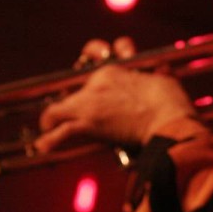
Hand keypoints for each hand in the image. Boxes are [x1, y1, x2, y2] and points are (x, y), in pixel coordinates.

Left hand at [35, 37, 195, 151]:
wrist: (168, 117)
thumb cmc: (169, 100)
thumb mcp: (162, 79)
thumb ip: (156, 75)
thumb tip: (163, 71)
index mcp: (114, 70)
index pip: (95, 65)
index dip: (92, 71)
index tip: (93, 82)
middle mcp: (98, 82)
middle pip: (72, 88)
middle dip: (70, 97)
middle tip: (69, 106)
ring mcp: (91, 103)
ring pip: (59, 108)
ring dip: (52, 119)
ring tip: (46, 128)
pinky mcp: (90, 123)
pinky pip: (62, 131)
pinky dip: (51, 140)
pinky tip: (43, 146)